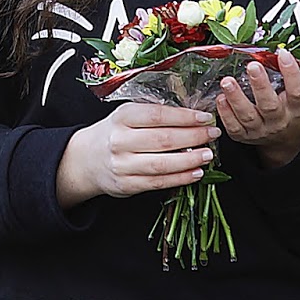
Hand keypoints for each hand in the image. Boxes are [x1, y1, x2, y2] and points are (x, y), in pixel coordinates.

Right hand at [56, 103, 220, 206]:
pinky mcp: (127, 185)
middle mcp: (120, 140)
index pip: (158, 115)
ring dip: (190, 160)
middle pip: (164, 139)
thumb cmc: (114, 133)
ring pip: (162, 164)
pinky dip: (180, 178)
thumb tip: (192, 115)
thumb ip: (153, 115)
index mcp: (122, 117)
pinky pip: (158, 182)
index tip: (205, 117)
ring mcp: (123, 165)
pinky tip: (195, 173)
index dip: (185, 117)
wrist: (86, 159)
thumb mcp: (126, 116)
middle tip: (212, 134)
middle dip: (194, 137)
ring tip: (207, 155)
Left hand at [215, 54, 299, 167]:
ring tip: (227, 81)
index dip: (292, 73)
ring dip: (236, 98)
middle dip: (260, 85)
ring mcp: (261, 129)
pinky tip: (220, 98)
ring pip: (248, 116)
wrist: (287, 138)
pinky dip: (225, 114)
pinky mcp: (244, 135)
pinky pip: (234, 128)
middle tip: (253, 66)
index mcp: (298, 108)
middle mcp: (280, 120)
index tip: (283, 54)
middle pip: (270, 105)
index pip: (298, 92)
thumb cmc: (297, 109)